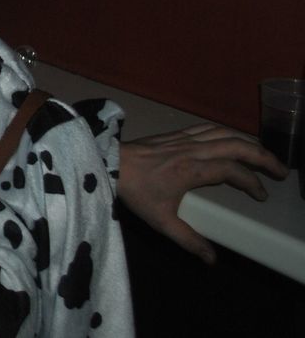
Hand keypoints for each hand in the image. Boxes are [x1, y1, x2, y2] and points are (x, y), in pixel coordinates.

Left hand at [118, 124, 287, 262]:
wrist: (107, 164)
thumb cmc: (135, 192)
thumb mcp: (161, 221)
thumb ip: (188, 240)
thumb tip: (212, 260)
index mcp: (191, 170)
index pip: (233, 172)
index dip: (252, 183)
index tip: (261, 196)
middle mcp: (192, 150)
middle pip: (236, 145)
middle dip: (263, 156)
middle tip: (281, 170)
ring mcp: (183, 138)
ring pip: (223, 133)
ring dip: (248, 142)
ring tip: (265, 154)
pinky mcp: (175, 133)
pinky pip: (208, 128)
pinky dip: (227, 132)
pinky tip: (234, 139)